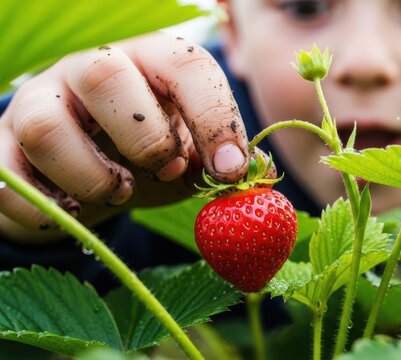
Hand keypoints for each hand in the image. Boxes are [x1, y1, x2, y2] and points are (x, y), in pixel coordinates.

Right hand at [0, 33, 249, 242]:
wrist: (89, 169)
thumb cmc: (152, 155)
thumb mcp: (193, 153)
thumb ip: (221, 160)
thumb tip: (253, 174)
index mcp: (151, 60)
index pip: (186, 65)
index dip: (215, 118)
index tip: (230, 170)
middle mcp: (91, 68)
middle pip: (104, 76)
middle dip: (145, 138)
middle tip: (166, 170)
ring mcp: (41, 100)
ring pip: (44, 125)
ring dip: (92, 176)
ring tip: (121, 191)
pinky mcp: (4, 143)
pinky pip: (6, 175)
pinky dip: (45, 207)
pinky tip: (75, 212)